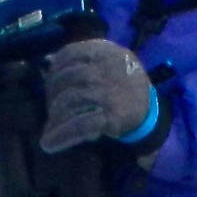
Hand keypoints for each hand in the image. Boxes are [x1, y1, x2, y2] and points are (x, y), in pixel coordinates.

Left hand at [38, 37, 160, 154]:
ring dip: (54, 115)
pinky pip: (80, 124)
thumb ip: (81, 61)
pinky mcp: (112, 117)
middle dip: (52, 92)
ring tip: (50, 126)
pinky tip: (48, 143)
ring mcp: (110, 93)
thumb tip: (46, 61)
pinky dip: (62, 134)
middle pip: (68, 76)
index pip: (71, 52)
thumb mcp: (108, 64)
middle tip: (50, 106)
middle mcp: (108, 70)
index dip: (55, 67)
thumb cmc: (123, 85)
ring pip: (71, 100)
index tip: (49, 79)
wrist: (150, 113)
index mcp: (107, 52)